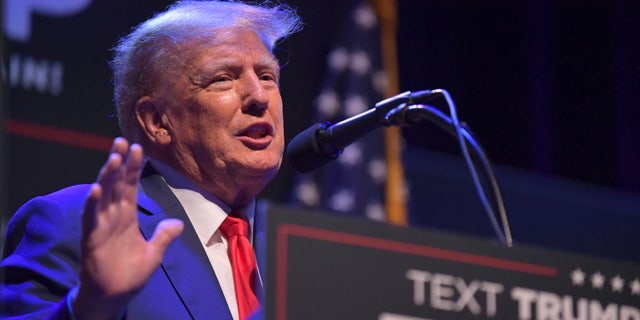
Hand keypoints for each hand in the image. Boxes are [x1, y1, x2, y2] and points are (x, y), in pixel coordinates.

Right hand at [73, 138, 183, 319]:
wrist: (113, 297)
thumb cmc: (129, 275)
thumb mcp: (154, 253)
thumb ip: (164, 236)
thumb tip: (178, 223)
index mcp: (127, 217)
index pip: (130, 186)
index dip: (133, 167)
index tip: (138, 147)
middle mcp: (113, 216)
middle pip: (115, 183)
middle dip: (119, 162)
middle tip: (122, 140)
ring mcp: (101, 225)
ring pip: (103, 195)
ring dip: (107, 176)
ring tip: (113, 157)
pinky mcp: (91, 238)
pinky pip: (91, 218)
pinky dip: (92, 203)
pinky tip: (96, 189)